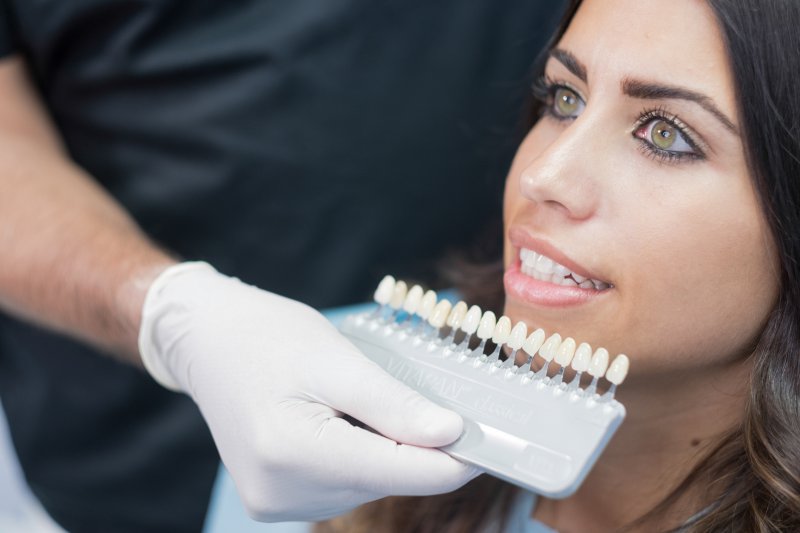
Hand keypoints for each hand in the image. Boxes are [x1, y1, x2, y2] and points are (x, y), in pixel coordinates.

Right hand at [138, 263, 476, 521]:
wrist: (206, 341)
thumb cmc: (267, 337)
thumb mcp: (337, 358)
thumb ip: (395, 404)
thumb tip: (452, 435)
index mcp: (293, 450)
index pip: (401, 472)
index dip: (455, 458)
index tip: (494, 441)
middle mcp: (283, 491)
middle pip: (386, 480)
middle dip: (415, 445)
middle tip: (421, 396)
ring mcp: (277, 503)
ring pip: (369, 485)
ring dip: (384, 449)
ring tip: (355, 400)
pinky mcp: (278, 501)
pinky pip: (344, 485)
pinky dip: (359, 455)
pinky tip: (339, 420)